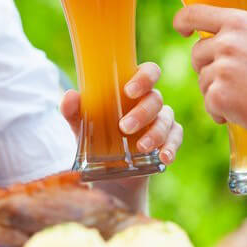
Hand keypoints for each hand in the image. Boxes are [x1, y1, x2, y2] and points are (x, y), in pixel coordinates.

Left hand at [60, 62, 182, 164]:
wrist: (108, 174)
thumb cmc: (97, 139)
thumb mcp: (81, 127)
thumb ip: (73, 112)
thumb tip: (70, 96)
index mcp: (133, 90)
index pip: (149, 72)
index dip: (144, 77)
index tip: (129, 90)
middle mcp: (150, 102)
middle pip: (155, 98)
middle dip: (142, 112)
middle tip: (124, 127)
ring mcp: (161, 121)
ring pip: (166, 120)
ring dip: (155, 133)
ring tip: (140, 147)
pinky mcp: (168, 141)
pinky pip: (176, 139)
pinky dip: (171, 148)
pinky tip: (164, 157)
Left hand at [173, 5, 246, 140]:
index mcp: (239, 22)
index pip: (194, 14)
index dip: (183, 22)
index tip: (182, 30)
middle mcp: (227, 43)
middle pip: (197, 54)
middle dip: (209, 68)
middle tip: (233, 82)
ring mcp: (221, 70)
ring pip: (202, 82)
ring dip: (217, 92)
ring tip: (245, 100)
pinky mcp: (220, 97)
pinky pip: (208, 104)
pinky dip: (220, 112)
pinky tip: (240, 114)